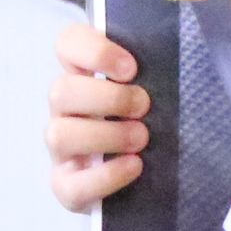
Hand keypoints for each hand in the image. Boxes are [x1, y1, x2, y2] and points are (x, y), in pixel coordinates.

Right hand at [45, 23, 149, 210]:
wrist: (144, 180)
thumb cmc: (147, 121)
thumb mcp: (149, 88)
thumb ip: (151, 68)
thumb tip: (170, 52)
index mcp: (81, 76)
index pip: (68, 44)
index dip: (95, 50)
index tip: (131, 67)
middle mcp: (64, 110)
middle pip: (61, 91)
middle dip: (108, 98)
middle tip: (144, 106)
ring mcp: (61, 150)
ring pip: (60, 135)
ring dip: (106, 135)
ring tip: (141, 138)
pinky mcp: (66, 187)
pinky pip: (71, 185)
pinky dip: (106, 175)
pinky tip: (134, 166)